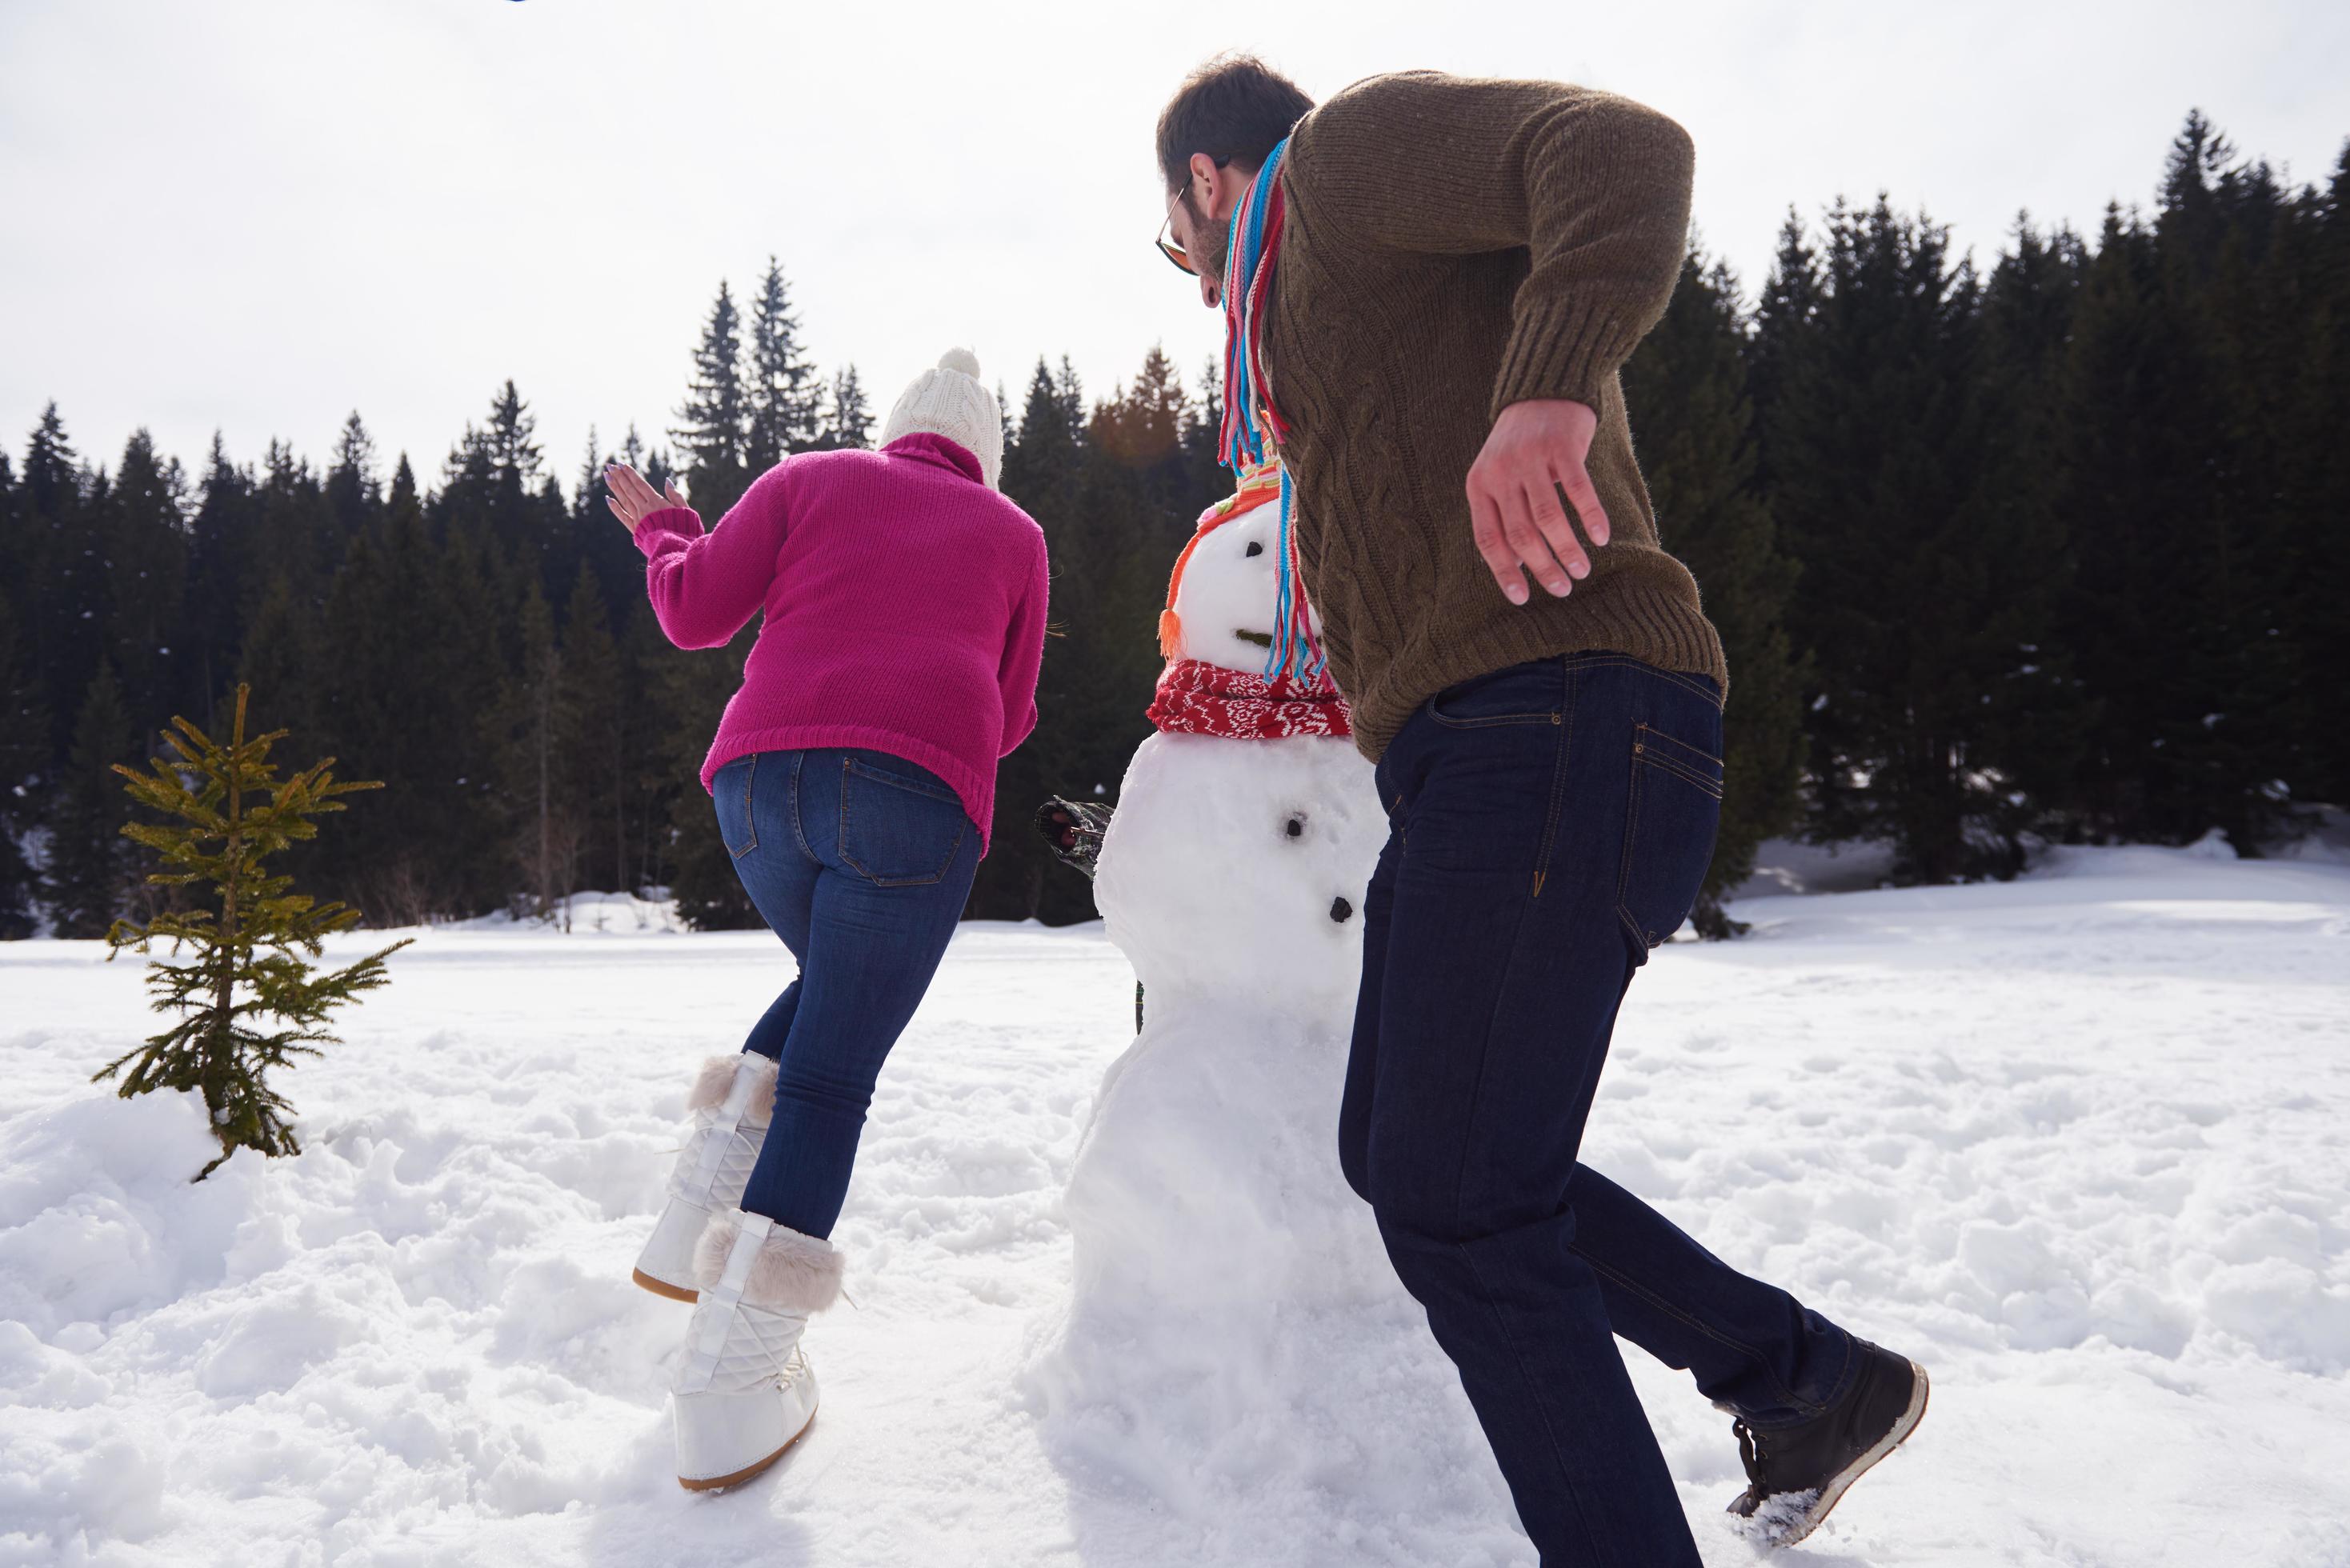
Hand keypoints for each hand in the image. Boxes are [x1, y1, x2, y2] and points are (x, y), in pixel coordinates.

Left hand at [604, 464, 686, 531]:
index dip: (630, 473)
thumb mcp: (685, 511)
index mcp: (657, 502)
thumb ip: (676, 496)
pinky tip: (608, 499)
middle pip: (629, 489)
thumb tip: (667, 481)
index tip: (621, 464)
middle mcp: (645, 508)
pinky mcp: (635, 529)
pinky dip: (615, 507)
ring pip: (623, 499)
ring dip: (614, 487)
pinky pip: (622, 516)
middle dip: (619, 476)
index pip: (640, 484)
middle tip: (610, 465)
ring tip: (606, 475)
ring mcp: (638, 518)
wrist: (675, 550)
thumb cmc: (684, 530)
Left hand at [1465, 399, 1610, 604]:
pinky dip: (1590, 516)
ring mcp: (1530, 458)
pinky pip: (1577, 490)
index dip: (1504, 572)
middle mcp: (1500, 473)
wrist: (1541, 390)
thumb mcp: (1497, 476)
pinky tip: (1601, 537)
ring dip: (1567, 549)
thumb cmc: (1520, 445)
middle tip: (1562, 589)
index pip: (1488, 539)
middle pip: (1520, 534)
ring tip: (1581, 571)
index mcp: (1479, 485)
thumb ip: (1501, 514)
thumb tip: (1514, 565)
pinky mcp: (1561, 446)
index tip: (1522, 598)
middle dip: (1542, 567)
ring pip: (1548, 517)